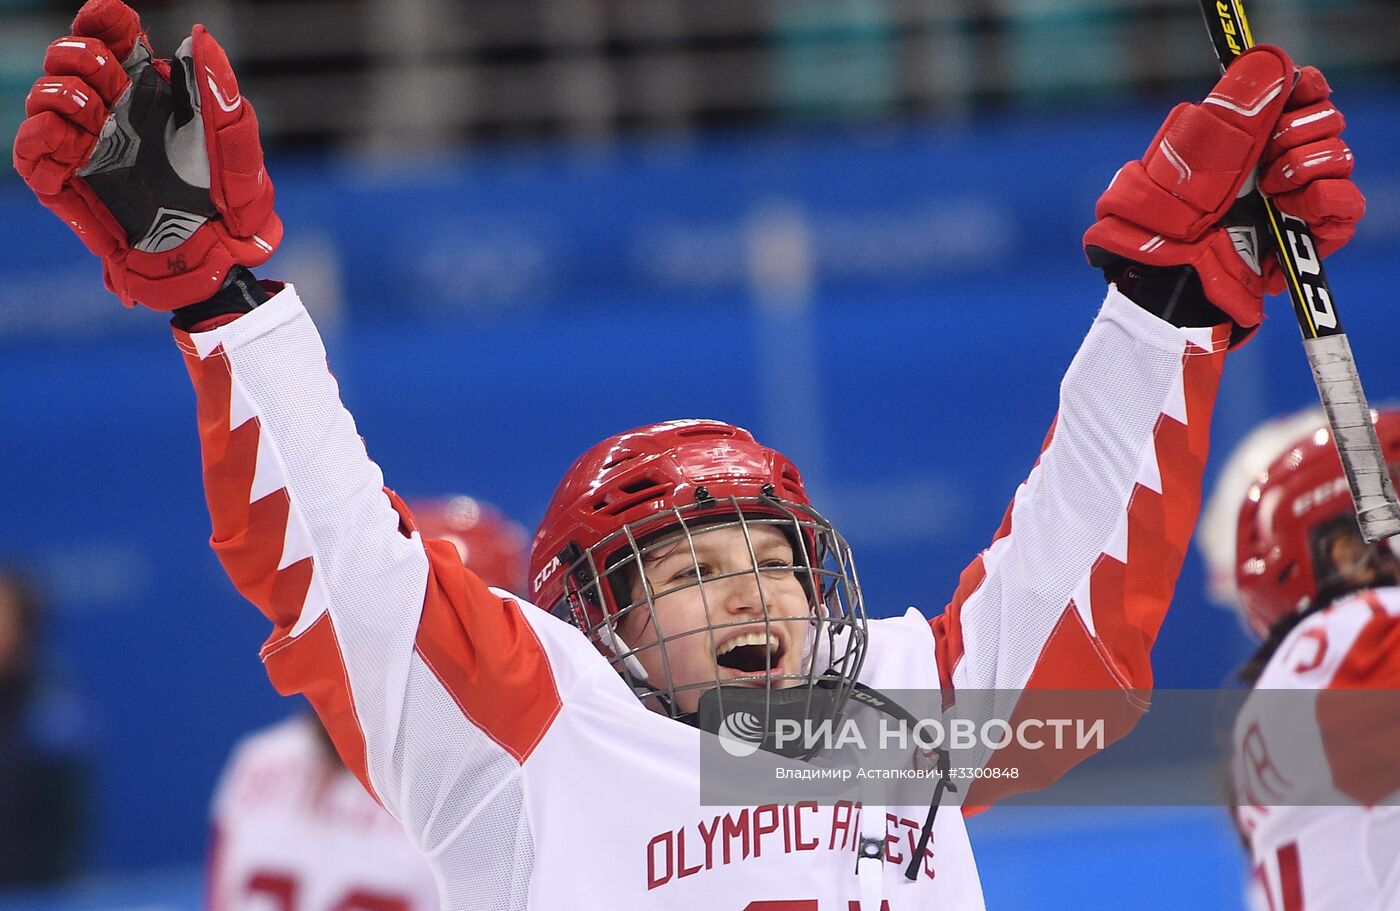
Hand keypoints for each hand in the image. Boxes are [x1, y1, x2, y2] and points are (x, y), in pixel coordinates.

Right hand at [12, 0, 280, 309]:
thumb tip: (200, 37)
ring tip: (94, 117)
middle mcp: (114, 116)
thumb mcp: (238, 150)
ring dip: (59, 95)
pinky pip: (31, 152)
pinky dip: (37, 138)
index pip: (110, 39)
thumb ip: (220, 94)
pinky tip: (65, 142)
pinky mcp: (70, 187)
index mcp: (151, 96)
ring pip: (43, 98)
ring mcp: (88, 149)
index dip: (102, 21)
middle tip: (110, 83)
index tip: (112, 22)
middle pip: (69, 59)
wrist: (219, 264)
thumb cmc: (234, 209)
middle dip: (80, 57)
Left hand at [1083, 46, 1362, 327]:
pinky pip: (1347, 205)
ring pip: (1341, 158)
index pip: (1303, 92)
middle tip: (1265, 162)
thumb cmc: (1173, 210)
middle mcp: (1274, 161)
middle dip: (1299, 135)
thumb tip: (1275, 63)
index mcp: (1249, 134)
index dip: (1306, 90)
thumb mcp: (1198, 145)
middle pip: (1328, 122)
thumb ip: (1240, 102)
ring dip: (1307, 170)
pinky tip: (1293, 212)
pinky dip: (1325, 203)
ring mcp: (1293, 198)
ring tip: (1270, 194)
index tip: (1293, 97)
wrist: (1177, 267)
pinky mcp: (1309, 234)